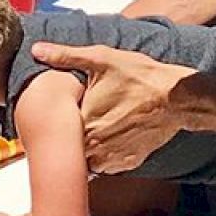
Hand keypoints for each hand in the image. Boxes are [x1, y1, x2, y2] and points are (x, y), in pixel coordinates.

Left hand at [30, 43, 193, 173]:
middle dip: (72, 133)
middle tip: (85, 114)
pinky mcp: (128, 163)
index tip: (62, 112)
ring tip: (99, 125)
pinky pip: (108, 165)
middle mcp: (95, 145)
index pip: (57, 129)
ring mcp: (112, 157)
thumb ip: (66, 56)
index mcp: (83, 121)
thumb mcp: (101, 59)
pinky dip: (107, 154)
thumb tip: (37, 50)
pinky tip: (114, 135)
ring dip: (89, 146)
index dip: (57, 120)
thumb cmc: (140, 77)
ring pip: (88, 159)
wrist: (178, 98)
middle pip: (71, 145)